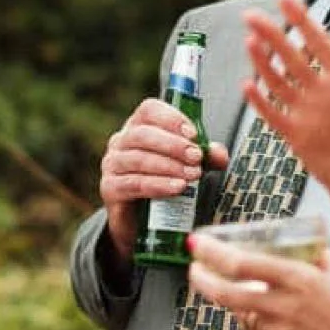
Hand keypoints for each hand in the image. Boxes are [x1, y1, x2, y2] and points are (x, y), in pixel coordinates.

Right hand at [98, 97, 229, 255]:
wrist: (140, 219)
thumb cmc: (163, 181)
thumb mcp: (188, 164)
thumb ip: (205, 156)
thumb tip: (219, 154)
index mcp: (138, 126)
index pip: (149, 110)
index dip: (171, 118)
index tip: (193, 134)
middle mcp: (121, 141)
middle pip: (143, 134)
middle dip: (173, 145)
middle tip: (197, 158)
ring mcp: (112, 164)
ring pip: (139, 159)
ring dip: (169, 166)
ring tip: (193, 175)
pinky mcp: (110, 188)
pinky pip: (134, 183)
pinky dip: (158, 185)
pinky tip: (177, 188)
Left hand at [187, 230, 329, 329]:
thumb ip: (309, 254)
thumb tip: (288, 240)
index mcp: (298, 279)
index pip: (240, 264)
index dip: (211, 253)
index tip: (197, 243)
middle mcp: (283, 307)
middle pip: (224, 293)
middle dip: (201, 278)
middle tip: (195, 268)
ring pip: (238, 314)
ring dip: (236, 303)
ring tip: (250, 295)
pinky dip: (253, 326)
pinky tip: (270, 321)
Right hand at [242, 0, 329, 212]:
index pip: (320, 43)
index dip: (302, 21)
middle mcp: (322, 92)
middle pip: (291, 57)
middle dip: (272, 35)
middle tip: (251, 14)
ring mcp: (306, 113)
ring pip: (278, 81)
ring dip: (263, 63)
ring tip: (250, 41)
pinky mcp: (295, 136)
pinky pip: (274, 114)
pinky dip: (261, 101)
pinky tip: (249, 85)